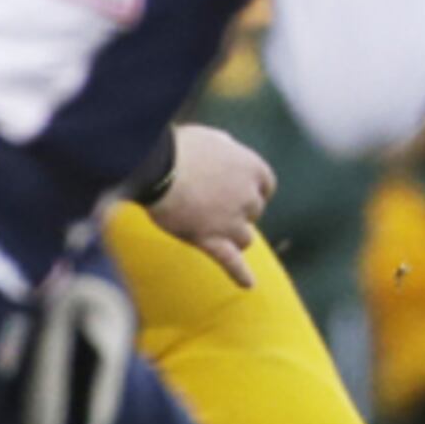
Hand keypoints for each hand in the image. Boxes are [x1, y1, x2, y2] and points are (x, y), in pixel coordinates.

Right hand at [148, 123, 272, 287]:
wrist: (158, 166)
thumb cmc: (180, 147)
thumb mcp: (210, 138)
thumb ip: (225, 150)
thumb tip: (228, 153)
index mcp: (252, 168)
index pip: (266, 186)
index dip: (252, 190)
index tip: (238, 190)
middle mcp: (249, 197)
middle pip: (253, 212)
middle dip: (237, 211)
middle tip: (209, 203)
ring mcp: (231, 222)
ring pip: (245, 238)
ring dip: (233, 235)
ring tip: (212, 230)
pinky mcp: (211, 240)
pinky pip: (231, 262)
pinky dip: (240, 274)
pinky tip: (248, 284)